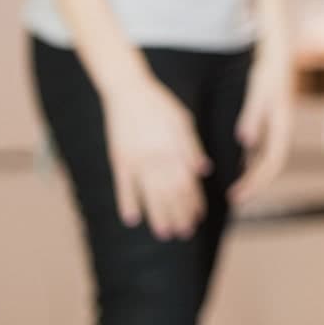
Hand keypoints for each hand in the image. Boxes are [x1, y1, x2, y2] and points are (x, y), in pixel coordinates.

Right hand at [101, 74, 210, 239]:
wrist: (127, 91)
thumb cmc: (160, 105)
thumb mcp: (183, 122)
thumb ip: (192, 148)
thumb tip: (204, 172)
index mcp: (175, 149)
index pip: (188, 182)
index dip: (194, 201)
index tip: (199, 217)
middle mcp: (157, 158)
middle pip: (170, 193)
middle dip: (179, 214)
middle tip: (185, 233)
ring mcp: (136, 161)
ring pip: (149, 195)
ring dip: (158, 215)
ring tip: (164, 233)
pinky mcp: (119, 160)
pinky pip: (124, 186)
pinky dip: (127, 203)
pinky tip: (132, 219)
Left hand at [230, 48, 295, 205]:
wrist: (279, 56)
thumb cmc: (268, 72)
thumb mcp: (259, 92)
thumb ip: (252, 116)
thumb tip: (246, 142)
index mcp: (282, 126)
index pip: (272, 163)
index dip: (257, 181)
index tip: (239, 194)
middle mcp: (282, 131)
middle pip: (271, 167)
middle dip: (254, 185)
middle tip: (234, 199)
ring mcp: (277, 129)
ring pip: (267, 161)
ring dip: (253, 176)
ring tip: (235, 190)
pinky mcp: (270, 124)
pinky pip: (262, 150)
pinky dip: (250, 163)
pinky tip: (237, 168)